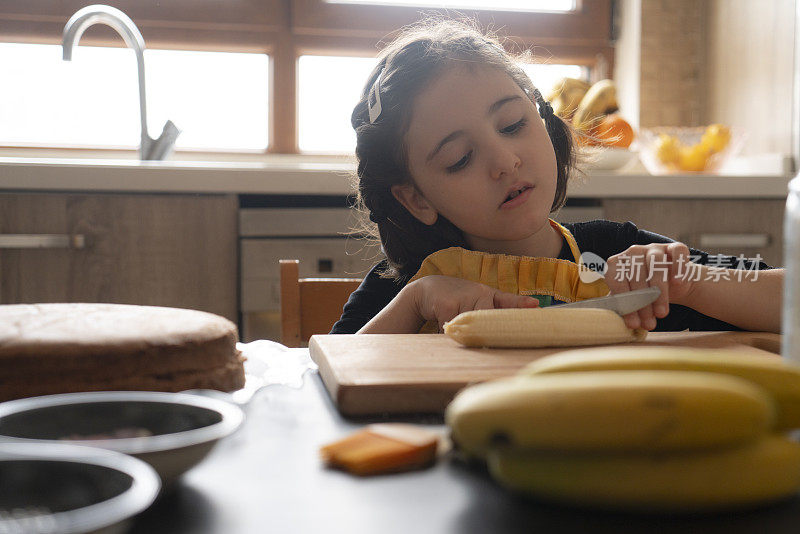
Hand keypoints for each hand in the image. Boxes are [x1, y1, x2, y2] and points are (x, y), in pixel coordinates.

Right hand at [410, 275, 538, 331]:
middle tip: (489, 343)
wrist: (428, 290)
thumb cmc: (457, 299)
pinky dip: (449, 332)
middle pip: (489, 318)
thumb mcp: (475, 302)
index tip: (536, 305)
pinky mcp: (447, 304)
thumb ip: (490, 315)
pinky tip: (443, 322)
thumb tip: (502, 335)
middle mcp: (479, 293)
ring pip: (470, 326)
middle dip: (487, 332)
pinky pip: (453, 329)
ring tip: (456, 325)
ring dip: (464, 333)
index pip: (508, 300)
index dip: (522, 303)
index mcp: (489, 294)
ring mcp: (463, 297)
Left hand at [605, 242, 695, 330]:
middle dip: (642, 303)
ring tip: (662, 313)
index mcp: (617, 263)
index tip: (632, 323)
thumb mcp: (630, 298)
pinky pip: (677, 251)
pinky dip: (678, 266)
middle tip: (649, 323)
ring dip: (659, 291)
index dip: (623, 302)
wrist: (673, 285)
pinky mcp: (673, 247)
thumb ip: (620, 306)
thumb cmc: (645, 293)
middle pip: (636, 274)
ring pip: (656, 264)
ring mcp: (654, 248)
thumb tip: (613, 322)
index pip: (615, 279)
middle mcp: (633, 252)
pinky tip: (678, 283)